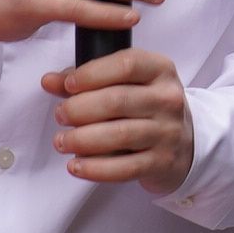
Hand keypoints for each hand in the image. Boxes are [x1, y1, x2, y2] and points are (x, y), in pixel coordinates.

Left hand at [43, 45, 191, 192]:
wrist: (184, 142)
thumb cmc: (145, 107)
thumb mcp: (125, 84)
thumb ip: (86, 79)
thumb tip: (49, 81)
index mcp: (160, 70)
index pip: (127, 64)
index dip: (92, 74)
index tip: (68, 85)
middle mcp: (168, 99)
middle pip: (118, 100)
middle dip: (80, 109)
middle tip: (60, 115)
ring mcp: (168, 132)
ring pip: (120, 134)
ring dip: (82, 139)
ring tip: (61, 141)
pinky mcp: (162, 162)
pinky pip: (125, 167)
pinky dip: (95, 168)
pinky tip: (75, 165)